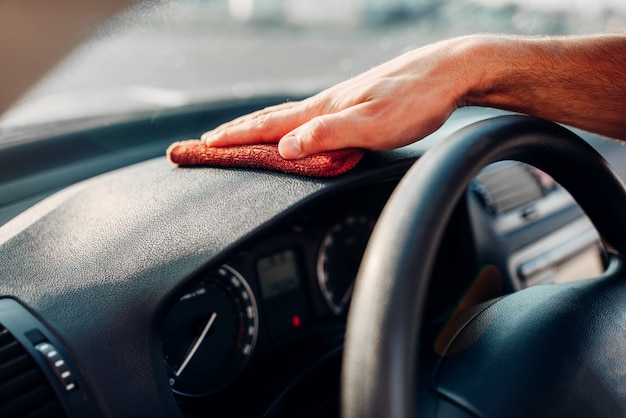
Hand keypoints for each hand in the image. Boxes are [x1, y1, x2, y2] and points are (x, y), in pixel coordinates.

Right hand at [201, 37, 478, 158]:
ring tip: (242, 135)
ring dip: (261, 128)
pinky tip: (296, 128)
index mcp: (324, 110)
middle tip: (210, 140)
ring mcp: (341, 102)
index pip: (269, 126)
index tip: (206, 145)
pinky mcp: (356, 104)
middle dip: (238, 131)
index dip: (237, 138)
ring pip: (290, 117)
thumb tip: (286, 148)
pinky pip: (310, 117)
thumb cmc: (417, 99)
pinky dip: (289, 125)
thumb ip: (328, 136)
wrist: (450, 71)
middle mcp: (327, 103)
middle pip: (272, 119)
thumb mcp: (373, 125)